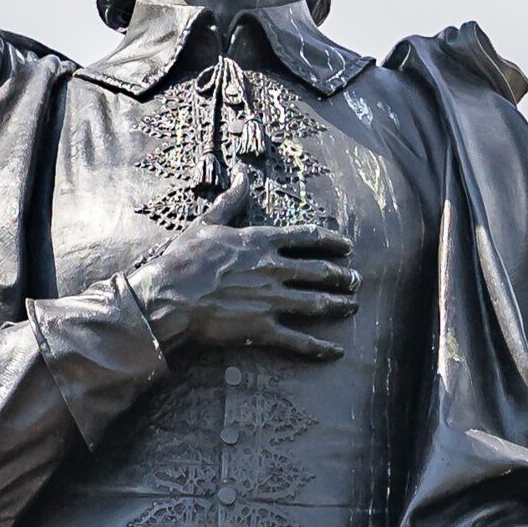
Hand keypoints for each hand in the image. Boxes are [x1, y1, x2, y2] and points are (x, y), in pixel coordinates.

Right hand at [126, 191, 357, 363]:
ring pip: (316, 303)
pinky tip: (336, 351)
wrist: (170, 297)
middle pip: (319, 271)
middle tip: (357, 280)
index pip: (306, 238)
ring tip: (353, 306)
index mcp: (261, 242)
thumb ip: (230, 201)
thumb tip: (242, 176)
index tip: (348, 246)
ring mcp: (271, 300)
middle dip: (343, 276)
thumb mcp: (208, 223)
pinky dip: (320, 347)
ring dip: (339, 305)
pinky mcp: (263, 328)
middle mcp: (273, 269)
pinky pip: (299, 340)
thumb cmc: (184, 260)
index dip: (331, 241)